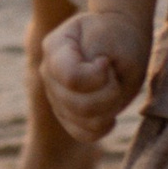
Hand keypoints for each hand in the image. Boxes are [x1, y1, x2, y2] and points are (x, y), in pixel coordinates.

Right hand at [40, 11, 150, 142]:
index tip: (107, 61)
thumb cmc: (120, 36)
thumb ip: (102, 68)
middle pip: (78, 105)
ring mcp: (53, 94)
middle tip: (116, 75)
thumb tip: (87, 93)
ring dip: (110, 108)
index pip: (72, 78)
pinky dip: (103, 125)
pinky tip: (111, 108)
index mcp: (54, 46)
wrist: (119, 35)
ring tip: (114, 87)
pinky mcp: (64, 113)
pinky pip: (84, 133)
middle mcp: (47, 73)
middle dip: (110, 94)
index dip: (99, 77)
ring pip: (83, 121)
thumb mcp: (118, 41)